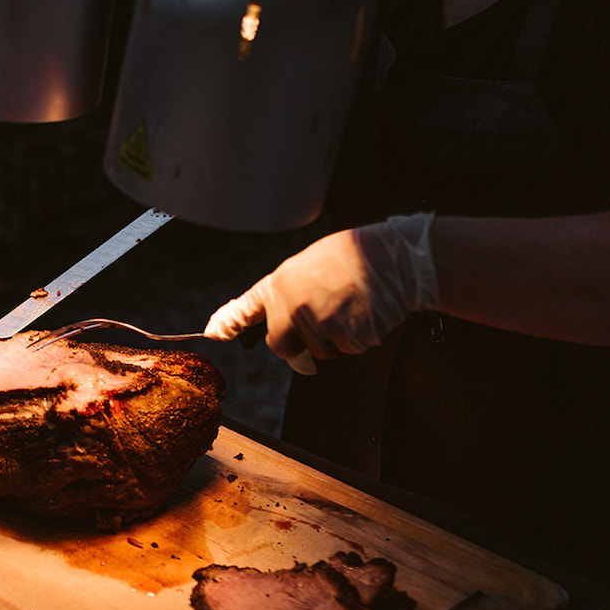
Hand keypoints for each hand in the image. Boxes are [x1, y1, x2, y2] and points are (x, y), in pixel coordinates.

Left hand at [204, 213, 439, 373]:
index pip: (246, 310)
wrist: (396, 257)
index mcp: (281, 285)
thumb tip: (277, 340)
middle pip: (282, 348)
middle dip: (299, 344)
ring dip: (333, 338)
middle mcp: (292, 307)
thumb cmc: (353, 258)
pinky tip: (365, 311)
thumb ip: (288, 298)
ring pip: (318, 352)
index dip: (228, 324)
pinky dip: (357, 337)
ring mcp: (318, 324)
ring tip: (350, 304)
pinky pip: (346, 350)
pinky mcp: (345, 338)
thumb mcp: (308, 267)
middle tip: (325, 316)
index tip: (213, 333)